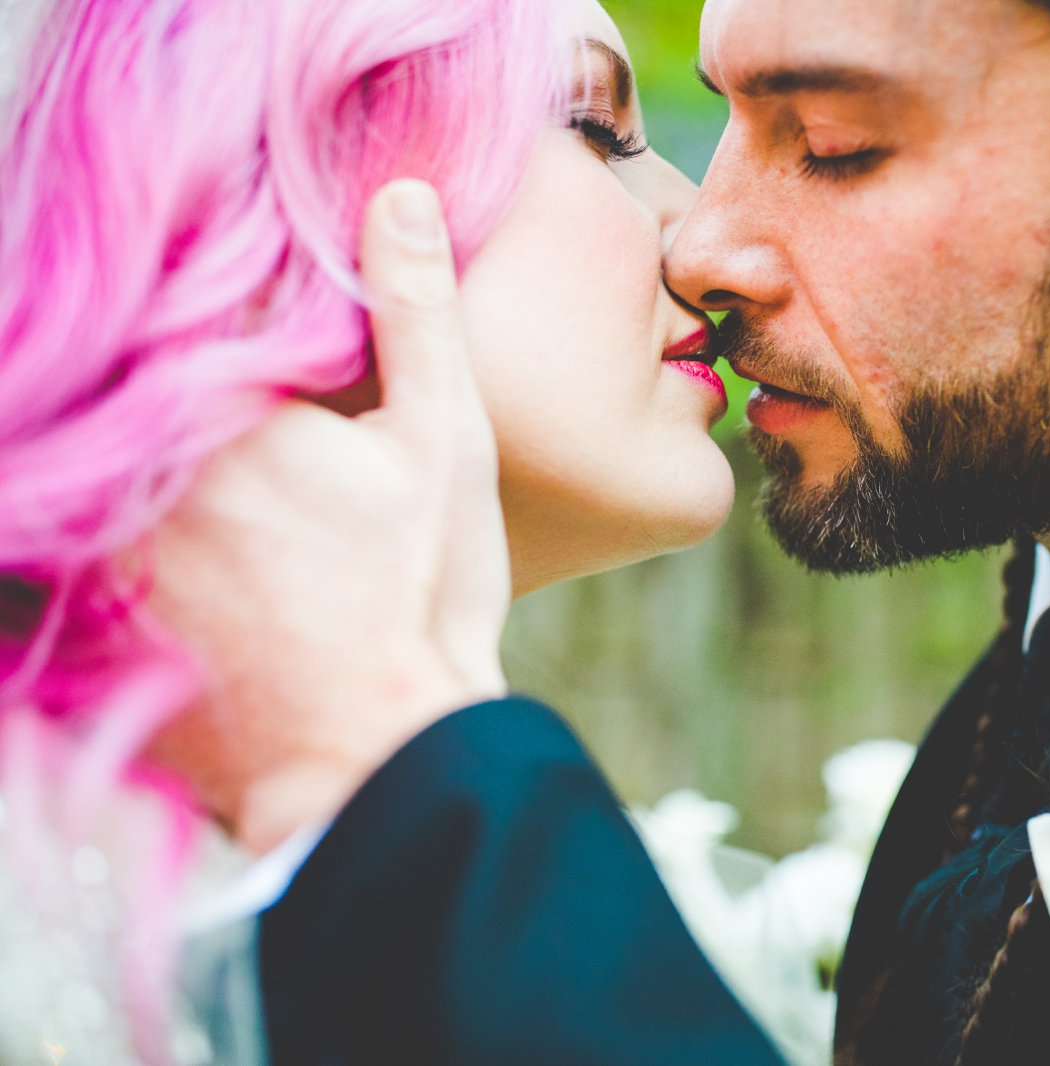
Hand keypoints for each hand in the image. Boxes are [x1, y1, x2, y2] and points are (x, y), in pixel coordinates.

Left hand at [145, 181, 510, 854]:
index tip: (267, 311)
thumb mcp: (446, 440)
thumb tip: (397, 192)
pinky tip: (198, 549)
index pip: (194, 306)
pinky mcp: (89, 617)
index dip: (231, 296)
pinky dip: (118, 522)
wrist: (376, 757)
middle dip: (185, 375)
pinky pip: (80, 540)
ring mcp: (101, 549)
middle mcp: (137, 466)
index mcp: (218, 406)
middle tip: (268, 435)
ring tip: (235, 491)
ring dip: (141, 445)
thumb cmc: (421, 597)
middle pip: (136, 379)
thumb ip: (415, 311)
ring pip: (104, 456)